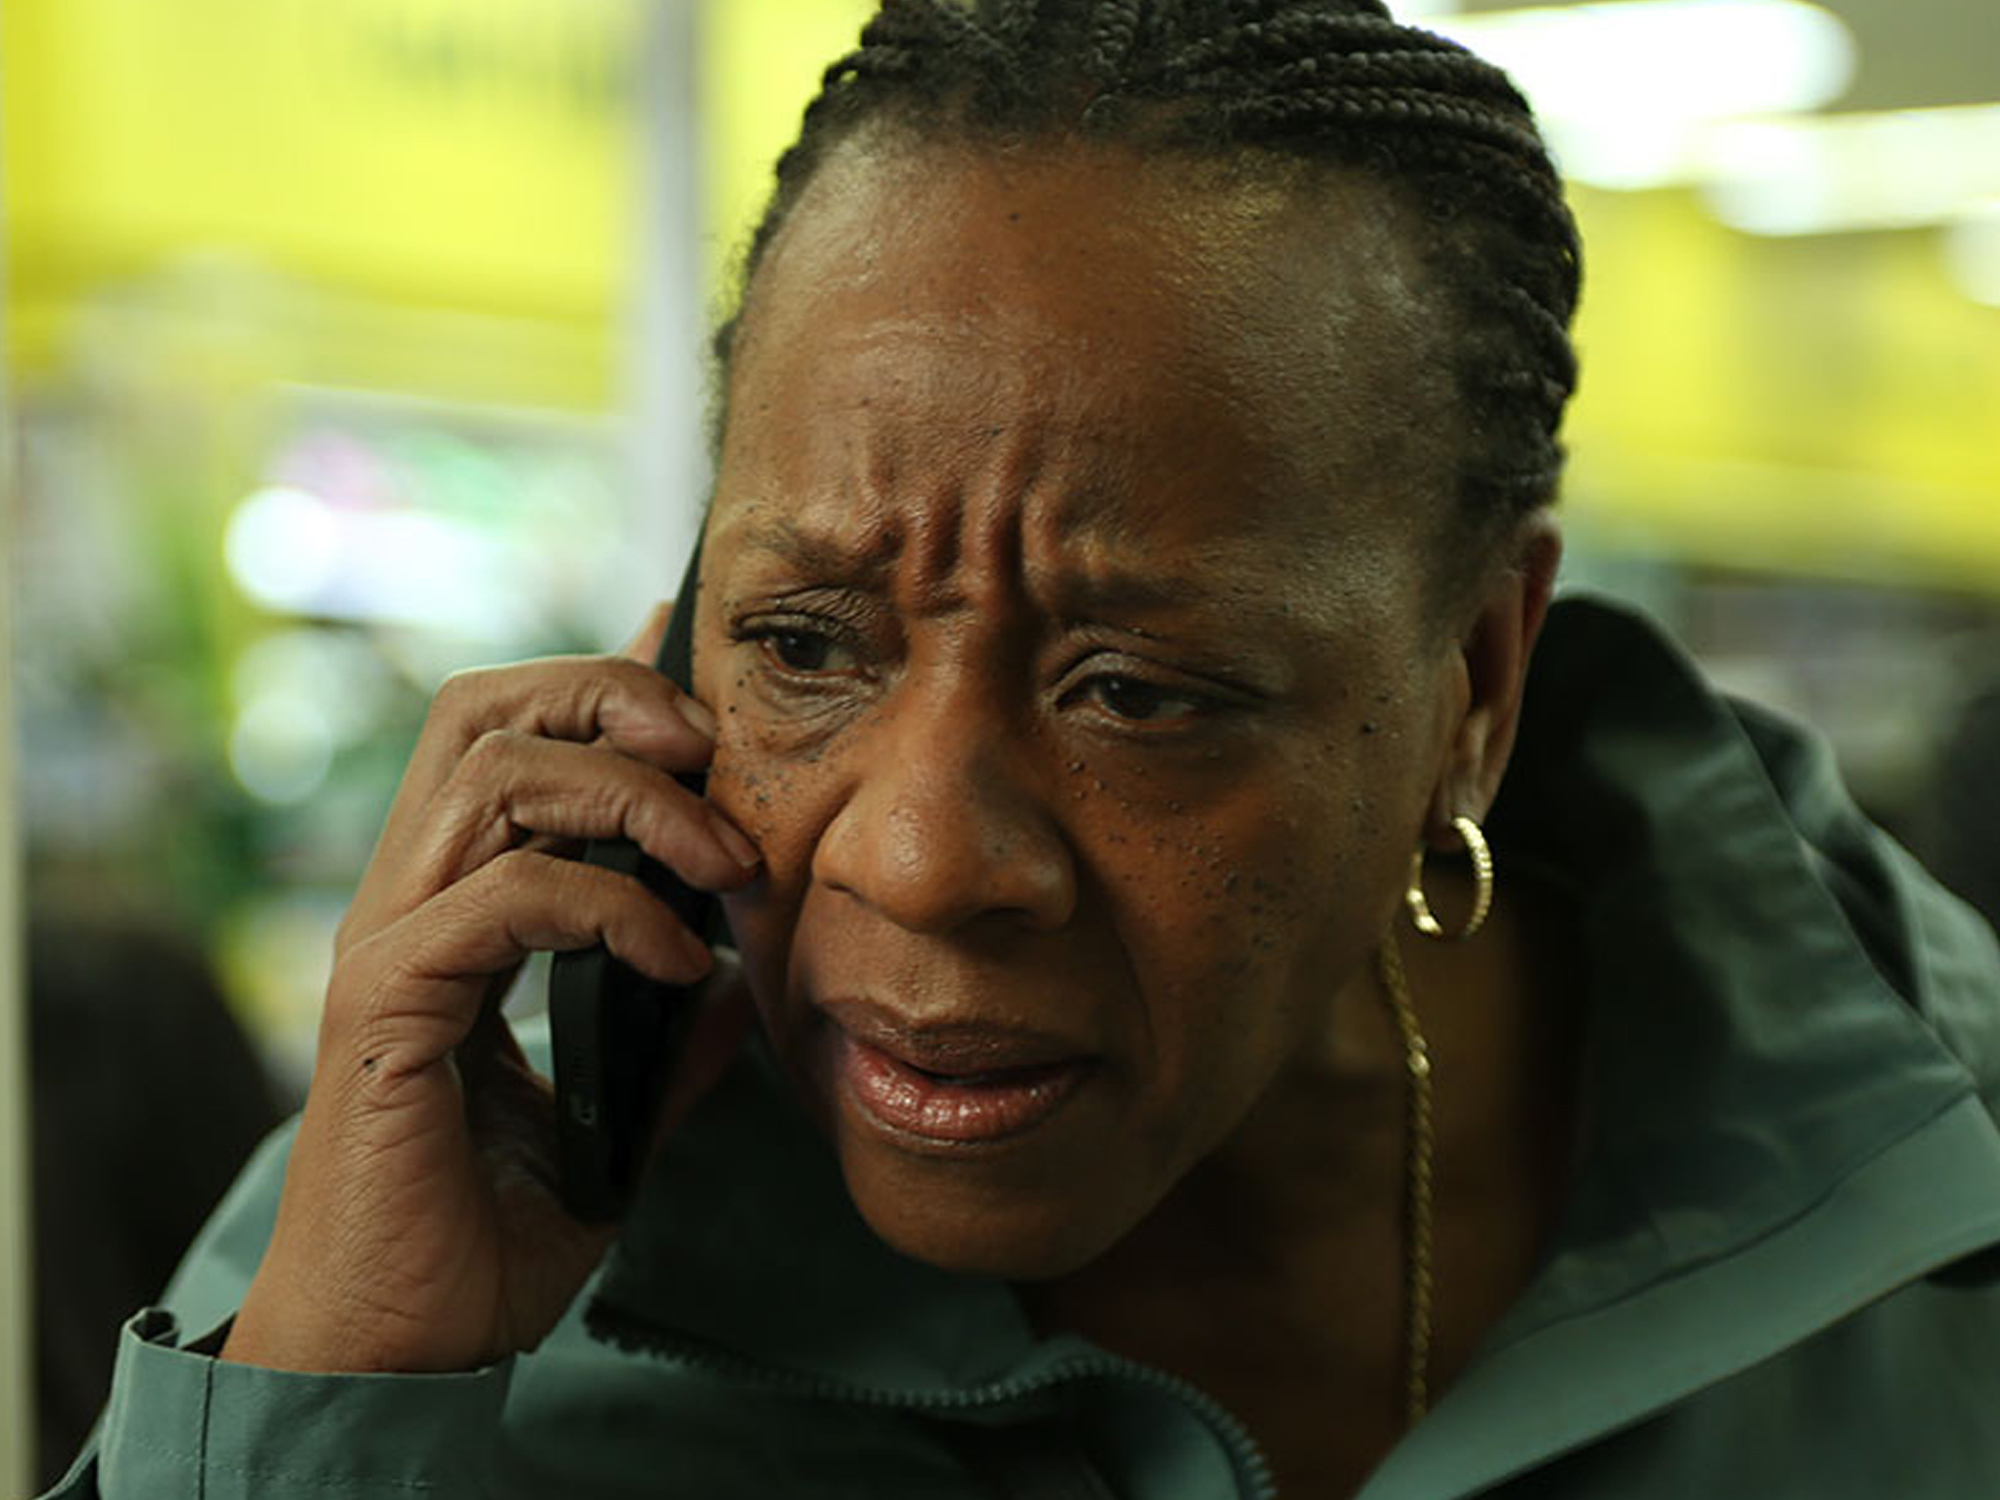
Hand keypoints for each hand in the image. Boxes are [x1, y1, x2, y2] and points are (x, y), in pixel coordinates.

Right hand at [222, 602, 759, 1373]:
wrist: (398, 1348)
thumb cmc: (481, 1238)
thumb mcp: (608, 1123)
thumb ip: (663, 1044)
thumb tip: (732, 985)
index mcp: (450, 909)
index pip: (506, 738)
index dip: (602, 686)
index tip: (704, 690)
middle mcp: (408, 902)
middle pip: (487, 711)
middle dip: (613, 696)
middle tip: (716, 754)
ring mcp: (390, 944)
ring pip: (497, 772)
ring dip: (636, 795)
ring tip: (724, 866)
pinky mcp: (389, 1002)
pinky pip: (511, 893)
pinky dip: (613, 904)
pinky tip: (675, 956)